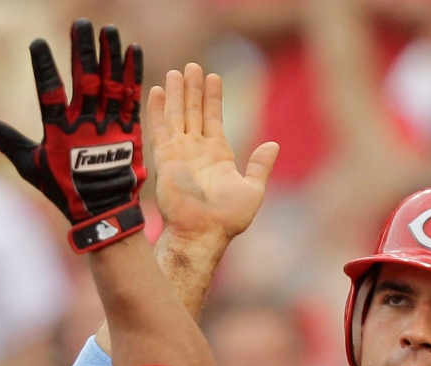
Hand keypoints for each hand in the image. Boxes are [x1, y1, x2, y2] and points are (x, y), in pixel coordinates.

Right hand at [0, 19, 146, 252]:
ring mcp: (109, 127)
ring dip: (111, 54)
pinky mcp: (129, 130)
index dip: (43, 67)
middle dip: (83, 49)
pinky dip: (133, 73)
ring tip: (110, 30)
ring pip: (111, 84)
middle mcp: (85, 126)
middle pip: (85, 79)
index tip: (37, 42)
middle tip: (81, 23)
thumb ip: (7, 141)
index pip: (48, 92)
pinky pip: (132, 97)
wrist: (103, 213)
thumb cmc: (64, 190)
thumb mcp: (30, 166)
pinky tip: (132, 50)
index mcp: (58, 133)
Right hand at [150, 63, 278, 245]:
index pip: (213, 119)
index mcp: (217, 155)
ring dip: (176, 93)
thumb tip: (273, 145)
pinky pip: (160, 129)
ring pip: (177, 115)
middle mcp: (196, 151)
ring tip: (177, 72)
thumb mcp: (253, 189)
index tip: (213, 77)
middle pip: (193, 112)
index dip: (213, 98)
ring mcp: (180, 154)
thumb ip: (260, 166)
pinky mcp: (165, 159)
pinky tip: (157, 90)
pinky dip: (158, 109)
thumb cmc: (228, 218)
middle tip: (191, 67)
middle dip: (192, 89)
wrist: (202, 233)